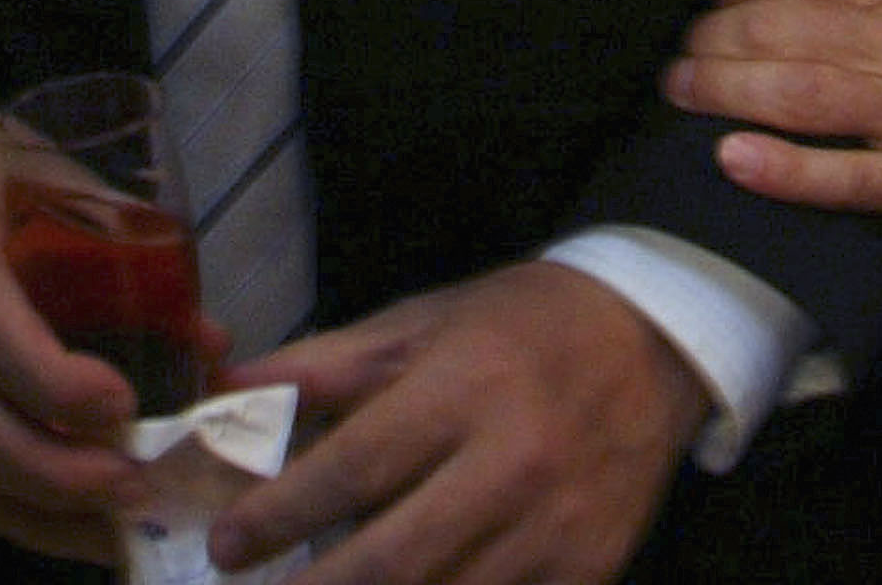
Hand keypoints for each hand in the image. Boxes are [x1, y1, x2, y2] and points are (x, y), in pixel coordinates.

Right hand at [0, 110, 145, 563]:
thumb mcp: (58, 172)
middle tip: (132, 486)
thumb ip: (129, 248)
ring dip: (32, 508)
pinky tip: (64, 524)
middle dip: (49, 470)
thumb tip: (211, 343)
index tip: (122, 406)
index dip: (53, 382)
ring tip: (113, 527)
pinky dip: (4, 505)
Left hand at [208, 260, 708, 580]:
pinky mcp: (587, 575)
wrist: (655, 340)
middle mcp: (512, 464)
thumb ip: (331, 364)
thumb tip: (230, 390)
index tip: (225, 543)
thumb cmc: (523, 325)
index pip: (357, 467)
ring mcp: (556, 532)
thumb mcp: (427, 321)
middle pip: (393, 562)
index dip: (281, 513)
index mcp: (467, 387)